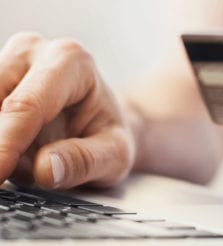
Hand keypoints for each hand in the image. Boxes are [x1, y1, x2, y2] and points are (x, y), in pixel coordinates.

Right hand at [0, 32, 135, 188]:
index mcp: (72, 62)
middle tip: (5, 175)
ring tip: (17, 165)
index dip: (6, 144)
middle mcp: (36, 51)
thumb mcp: (115, 153)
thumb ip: (84, 160)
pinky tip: (9, 152)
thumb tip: (45, 169)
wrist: (101, 121)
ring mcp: (12, 61)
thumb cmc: (108, 132)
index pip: (27, 105)